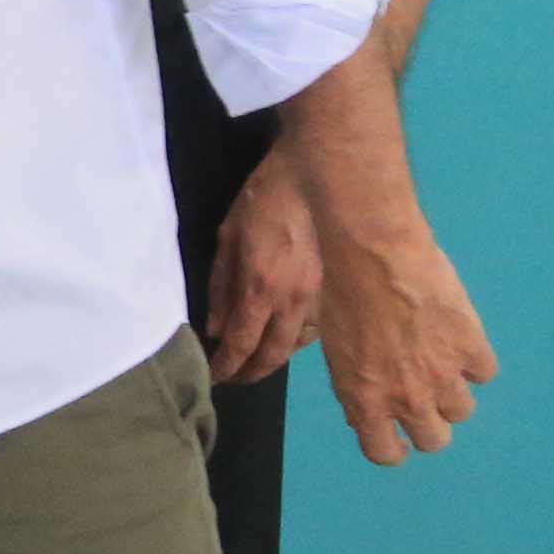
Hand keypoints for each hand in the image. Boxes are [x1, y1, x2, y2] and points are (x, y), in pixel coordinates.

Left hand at [200, 160, 320, 384]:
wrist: (322, 176)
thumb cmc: (267, 198)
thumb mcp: (228, 235)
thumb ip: (221, 286)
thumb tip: (216, 328)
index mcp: (261, 288)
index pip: (241, 344)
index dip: (228, 366)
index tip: (216, 376)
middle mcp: (293, 302)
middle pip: (273, 355)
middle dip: (251, 373)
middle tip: (236, 378)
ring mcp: (321, 298)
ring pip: (298, 345)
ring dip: (276, 358)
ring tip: (258, 359)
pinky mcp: (337, 290)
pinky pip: (318, 328)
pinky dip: (299, 339)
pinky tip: (288, 335)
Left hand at [311, 222, 496, 463]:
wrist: (373, 255)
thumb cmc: (342, 293)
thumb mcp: (334, 350)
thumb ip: (355, 385)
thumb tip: (363, 407)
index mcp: (365, 401)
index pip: (384, 453)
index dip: (394, 448)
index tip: (399, 440)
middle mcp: (407, 398)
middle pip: (434, 440)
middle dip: (430, 425)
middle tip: (426, 402)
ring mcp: (442, 376)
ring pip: (462, 411)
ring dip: (454, 394)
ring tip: (443, 367)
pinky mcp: (471, 348)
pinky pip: (484, 373)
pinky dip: (475, 361)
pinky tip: (461, 341)